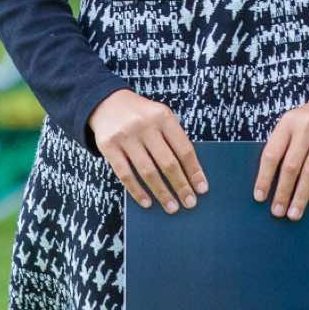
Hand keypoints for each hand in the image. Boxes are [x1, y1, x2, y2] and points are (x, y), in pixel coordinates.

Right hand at [87, 89, 207, 213]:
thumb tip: (189, 175)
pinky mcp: (107, 146)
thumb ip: (173, 139)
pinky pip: (125, 174)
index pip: (184, 149)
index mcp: (163, 116)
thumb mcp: (160, 117)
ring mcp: (125, 136)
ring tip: (172, 207)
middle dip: (181, 186)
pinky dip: (137, 191)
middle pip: (168, 163)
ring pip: (147, 172)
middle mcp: (144, 125)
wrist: (106, 102)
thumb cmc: (142, 115)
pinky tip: (147, 202)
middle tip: (190, 203)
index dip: (195, 171)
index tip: (202, 189)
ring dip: (162, 193)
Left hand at [255, 90, 308, 219]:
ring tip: (295, 213)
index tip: (260, 197)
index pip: (271, 154)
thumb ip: (284, 144)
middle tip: (278, 212)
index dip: (264, 177)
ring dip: (301, 195)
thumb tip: (270, 181)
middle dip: (283, 192)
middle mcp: (305, 126)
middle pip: (290, 166)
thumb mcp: (294, 122)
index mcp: (287, 122)